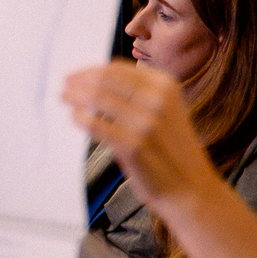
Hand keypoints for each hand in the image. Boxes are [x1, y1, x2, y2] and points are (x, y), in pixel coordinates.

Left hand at [62, 60, 220, 218]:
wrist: (191, 188)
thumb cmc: (173, 150)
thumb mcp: (166, 111)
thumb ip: (139, 95)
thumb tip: (97, 83)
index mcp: (166, 86)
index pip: (118, 69)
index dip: (92, 70)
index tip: (76, 74)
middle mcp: (157, 100)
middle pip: (105, 80)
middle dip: (80, 80)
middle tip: (65, 83)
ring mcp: (145, 122)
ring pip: (97, 98)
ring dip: (75, 96)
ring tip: (65, 97)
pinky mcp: (132, 144)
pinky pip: (95, 124)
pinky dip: (80, 118)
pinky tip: (75, 117)